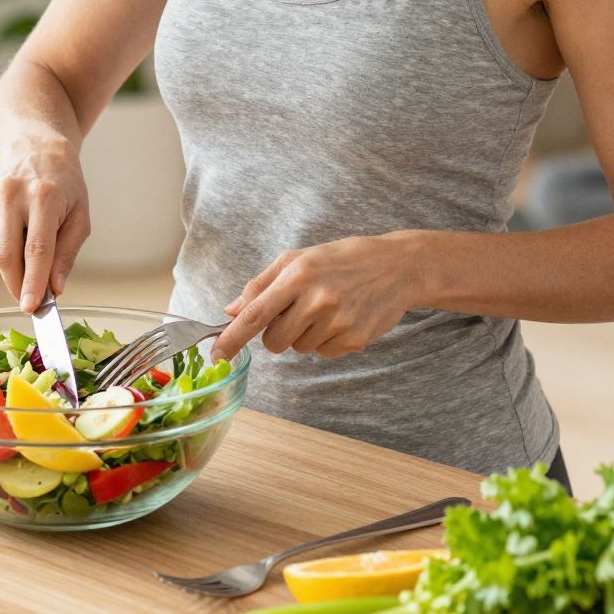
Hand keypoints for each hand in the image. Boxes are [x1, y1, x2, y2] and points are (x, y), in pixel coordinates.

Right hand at [0, 144, 90, 310]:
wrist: (35, 150)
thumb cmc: (64, 187)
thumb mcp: (80, 216)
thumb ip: (67, 254)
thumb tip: (55, 289)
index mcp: (44, 196)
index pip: (37, 249)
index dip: (33, 282)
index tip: (31, 308)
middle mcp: (11, 195)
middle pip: (7, 257)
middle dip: (19, 285)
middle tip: (32, 298)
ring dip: (13, 266)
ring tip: (30, 242)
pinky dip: (1, 250)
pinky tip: (15, 230)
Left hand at [211, 234, 421, 361]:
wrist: (398, 266)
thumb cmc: (342, 259)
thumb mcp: (299, 258)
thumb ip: (262, 284)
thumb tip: (230, 311)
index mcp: (298, 275)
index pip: (254, 315)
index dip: (231, 338)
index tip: (216, 355)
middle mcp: (317, 299)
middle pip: (274, 342)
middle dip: (277, 334)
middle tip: (296, 312)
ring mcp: (338, 322)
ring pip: (299, 349)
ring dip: (305, 335)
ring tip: (327, 308)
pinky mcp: (355, 339)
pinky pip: (324, 353)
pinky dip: (328, 341)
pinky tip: (343, 318)